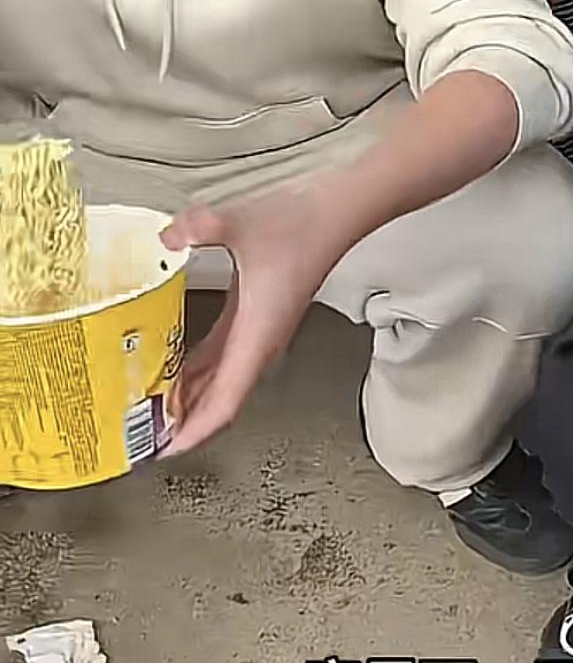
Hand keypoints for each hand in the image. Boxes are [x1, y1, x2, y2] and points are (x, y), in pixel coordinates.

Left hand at [158, 182, 346, 455]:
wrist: (339, 211)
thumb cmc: (302, 224)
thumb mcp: (242, 224)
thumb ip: (200, 228)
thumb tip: (167, 237)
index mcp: (258, 334)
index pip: (226, 402)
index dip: (196, 431)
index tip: (165, 450)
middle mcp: (261, 341)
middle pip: (221, 400)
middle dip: (185, 423)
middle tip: (143, 434)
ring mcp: (262, 329)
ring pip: (223, 379)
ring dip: (192, 399)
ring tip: (152, 408)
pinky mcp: (259, 314)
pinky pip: (225, 355)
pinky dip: (200, 370)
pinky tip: (174, 367)